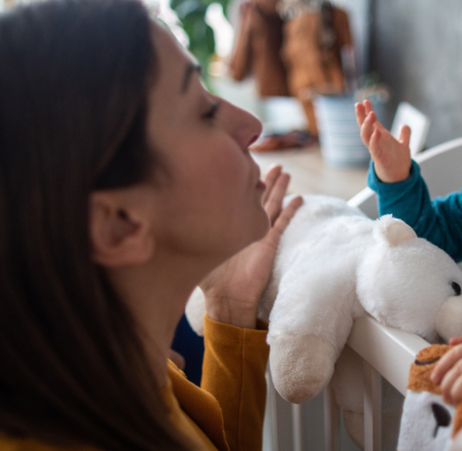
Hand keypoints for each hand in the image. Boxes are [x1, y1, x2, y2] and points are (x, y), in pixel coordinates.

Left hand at [199, 165, 303, 327]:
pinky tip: (298, 198)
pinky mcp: (269, 242)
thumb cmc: (207, 277)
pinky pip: (282, 222)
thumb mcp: (192, 247)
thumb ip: (184, 230)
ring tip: (285, 172)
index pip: (235, 195)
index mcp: (228, 223)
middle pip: (257, 195)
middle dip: (264, 178)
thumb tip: (162, 214)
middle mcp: (244, 224)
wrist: (226, 298)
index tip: (241, 162)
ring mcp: (258, 232)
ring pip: (272, 203)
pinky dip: (291, 209)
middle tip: (273, 163)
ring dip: (279, 187)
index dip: (239, 179)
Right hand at [355, 99, 411, 182]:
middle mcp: (376, 142)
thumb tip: (405, 125)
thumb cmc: (398, 162)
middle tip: (358, 104)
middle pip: (364, 127)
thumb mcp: (403, 145)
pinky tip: (377, 132)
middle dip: (361, 116)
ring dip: (367, 125)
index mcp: (380, 137)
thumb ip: (404, 135)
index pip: (371, 122)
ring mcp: (376, 150)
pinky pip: (374, 149)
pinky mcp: (379, 158)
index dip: (367, 111)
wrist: (400, 178)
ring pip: (366, 136)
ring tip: (371, 114)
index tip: (365, 101)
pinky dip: (374, 140)